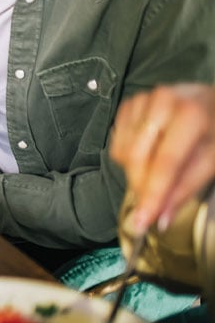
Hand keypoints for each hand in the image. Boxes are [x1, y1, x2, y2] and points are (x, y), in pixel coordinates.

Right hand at [110, 83, 214, 233]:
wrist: (209, 102)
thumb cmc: (213, 132)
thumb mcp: (212, 160)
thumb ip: (186, 188)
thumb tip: (161, 220)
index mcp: (190, 115)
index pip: (165, 162)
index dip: (153, 194)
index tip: (142, 221)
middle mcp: (162, 102)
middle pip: (137, 157)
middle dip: (141, 186)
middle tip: (150, 205)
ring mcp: (141, 101)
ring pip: (123, 152)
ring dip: (136, 171)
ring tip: (158, 170)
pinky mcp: (128, 104)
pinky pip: (117, 142)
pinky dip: (129, 156)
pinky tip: (148, 153)